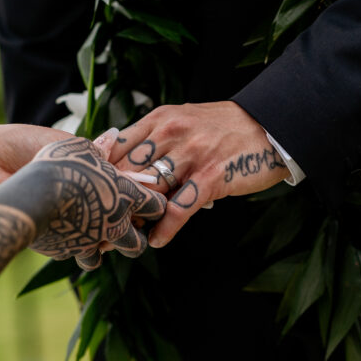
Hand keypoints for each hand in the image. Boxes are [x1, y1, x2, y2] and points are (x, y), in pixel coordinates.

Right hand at [27, 130, 166, 269]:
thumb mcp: (82, 148)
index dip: (156, 206)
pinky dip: (81, 251)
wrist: (34, 196)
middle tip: (125, 229)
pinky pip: (85, 258)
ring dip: (108, 247)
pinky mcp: (75, 252)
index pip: (157, 206)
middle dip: (135, 238)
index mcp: (126, 195)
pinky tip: (74, 241)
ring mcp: (97, 240)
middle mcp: (117, 222)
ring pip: (113, 254)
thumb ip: (100, 147)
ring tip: (99, 238)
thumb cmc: (61, 166)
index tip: (150, 203)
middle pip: (139, 242)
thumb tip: (112, 135)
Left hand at [109, 101, 289, 247]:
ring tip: (123, 236)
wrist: (271, 126)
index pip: (116, 146)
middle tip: (99, 224)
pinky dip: (166, 228)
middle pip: (127, 171)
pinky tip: (157, 240)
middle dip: (111, 200)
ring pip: (149, 190)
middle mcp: (171, 133)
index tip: (90, 195)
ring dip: (135, 217)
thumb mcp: (183, 120)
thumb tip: (122, 162)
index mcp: (159, 119)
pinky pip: (180, 208)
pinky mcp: (211, 176)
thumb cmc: (224, 128)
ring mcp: (191, 154)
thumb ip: (153, 138)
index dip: (100, 174)